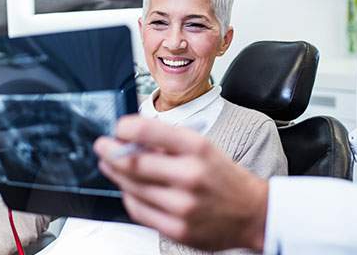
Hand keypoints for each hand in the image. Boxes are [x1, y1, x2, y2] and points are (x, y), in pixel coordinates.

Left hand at [94, 115, 268, 250]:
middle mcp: (190, 176)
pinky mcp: (177, 229)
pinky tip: (129, 189)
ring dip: (116, 174)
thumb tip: (131, 138)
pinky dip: (129, 197)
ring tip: (111, 165)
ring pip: (132, 188)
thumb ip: (169, 143)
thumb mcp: (204, 148)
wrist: (253, 214)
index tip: (118, 128)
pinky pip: (139, 211)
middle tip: (102, 146)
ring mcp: (183, 206)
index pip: (149, 131)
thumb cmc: (226, 178)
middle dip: (110, 152)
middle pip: (133, 163)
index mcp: (198, 149)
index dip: (125, 128)